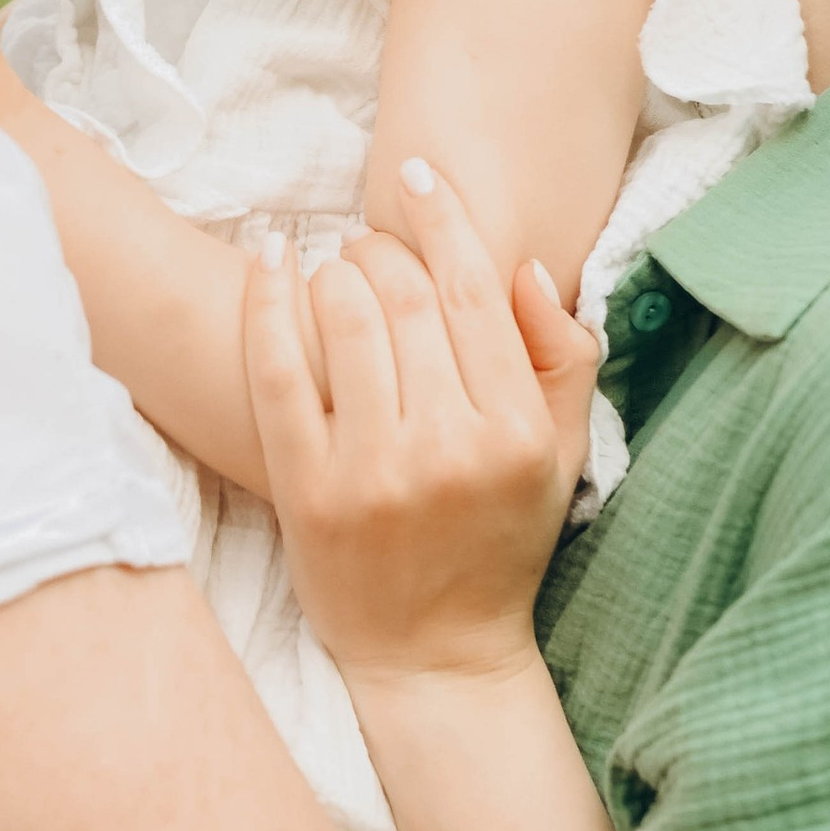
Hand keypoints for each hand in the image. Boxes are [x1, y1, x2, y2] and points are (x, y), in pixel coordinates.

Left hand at [243, 161, 600, 688]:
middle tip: (372, 243)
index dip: (442, 217)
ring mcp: (372, 470)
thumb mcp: (560, 458)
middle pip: (404, 293)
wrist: (433, 655)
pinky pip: (277, 370)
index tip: (417, 175)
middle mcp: (447, 447)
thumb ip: (561, 360)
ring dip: (331, 268)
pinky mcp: (306, 488)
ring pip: (342, 317)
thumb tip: (526, 267)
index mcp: (515, 432)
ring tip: (333, 267)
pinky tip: (269, 262)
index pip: (474, 290)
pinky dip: (268, 303)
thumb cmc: (499, 544)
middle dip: (382, 245)